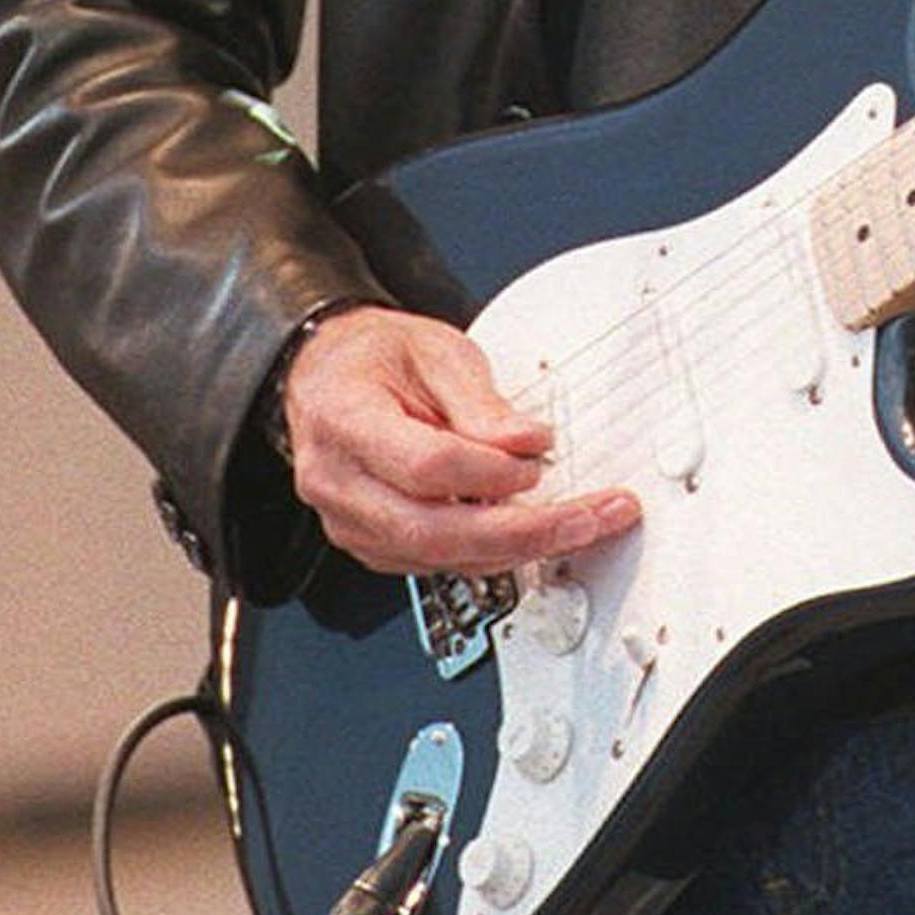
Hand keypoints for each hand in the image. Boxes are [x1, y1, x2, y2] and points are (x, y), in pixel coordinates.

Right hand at [278, 304, 641, 576]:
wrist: (329, 374)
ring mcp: (349, 521)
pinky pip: (435, 563)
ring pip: (438, 557)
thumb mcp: (436, 352)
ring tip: (578, 525)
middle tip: (585, 520)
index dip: (492, 471)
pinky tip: (531, 530)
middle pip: (433, 531)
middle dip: (521, 532)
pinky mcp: (372, 543)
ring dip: (516, 548)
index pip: (427, 466)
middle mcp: (338, 483)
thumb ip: (482, 403)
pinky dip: (490, 551)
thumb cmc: (376, 358)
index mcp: (345, 421)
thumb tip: (529, 444)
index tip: (538, 459)